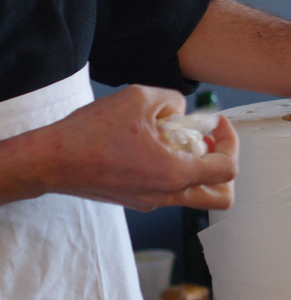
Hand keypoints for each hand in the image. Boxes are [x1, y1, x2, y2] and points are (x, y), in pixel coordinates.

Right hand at [19, 86, 237, 210]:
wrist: (50, 160)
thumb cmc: (92, 132)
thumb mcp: (140, 98)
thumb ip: (173, 100)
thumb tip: (183, 110)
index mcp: (175, 175)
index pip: (229, 169)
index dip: (231, 141)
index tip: (217, 123)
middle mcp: (168, 195)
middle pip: (221, 196)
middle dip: (224, 165)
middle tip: (207, 140)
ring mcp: (152, 201)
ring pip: (196, 193)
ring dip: (198, 166)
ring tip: (178, 138)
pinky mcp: (137, 199)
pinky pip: (171, 190)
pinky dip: (175, 169)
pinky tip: (155, 144)